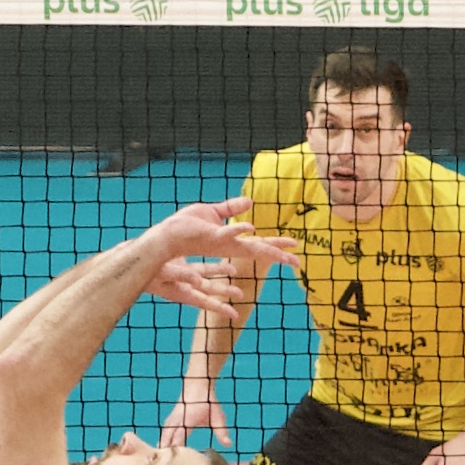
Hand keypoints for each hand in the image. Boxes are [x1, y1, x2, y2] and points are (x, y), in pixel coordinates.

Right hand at [145, 256, 243, 315]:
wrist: (129, 263)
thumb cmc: (142, 271)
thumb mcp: (162, 274)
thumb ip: (180, 276)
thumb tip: (198, 280)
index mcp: (179, 292)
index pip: (204, 302)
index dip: (219, 308)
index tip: (234, 315)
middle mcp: (182, 286)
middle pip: (208, 291)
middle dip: (224, 292)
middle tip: (240, 294)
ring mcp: (181, 277)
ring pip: (206, 278)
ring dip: (219, 276)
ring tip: (234, 273)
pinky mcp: (178, 266)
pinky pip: (199, 268)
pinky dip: (211, 267)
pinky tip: (221, 264)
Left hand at [149, 195, 297, 268]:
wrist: (167, 234)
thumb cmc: (186, 226)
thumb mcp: (213, 213)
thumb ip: (231, 209)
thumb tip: (249, 202)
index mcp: (232, 241)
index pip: (259, 244)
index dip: (277, 245)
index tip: (295, 246)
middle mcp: (229, 246)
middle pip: (259, 250)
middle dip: (279, 255)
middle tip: (298, 262)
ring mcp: (221, 244)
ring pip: (249, 247)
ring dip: (268, 249)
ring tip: (286, 253)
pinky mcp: (210, 238)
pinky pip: (226, 234)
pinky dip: (238, 230)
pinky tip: (250, 228)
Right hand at [160, 392, 231, 448]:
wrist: (197, 385)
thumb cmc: (208, 402)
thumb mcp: (218, 417)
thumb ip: (222, 432)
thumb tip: (228, 444)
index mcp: (187, 421)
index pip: (178, 439)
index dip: (177, 451)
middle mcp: (176, 421)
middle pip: (167, 440)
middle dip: (166, 454)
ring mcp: (171, 420)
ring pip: (163, 437)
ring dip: (162, 449)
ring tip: (161, 464)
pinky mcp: (170, 420)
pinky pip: (164, 434)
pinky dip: (163, 442)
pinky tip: (163, 452)